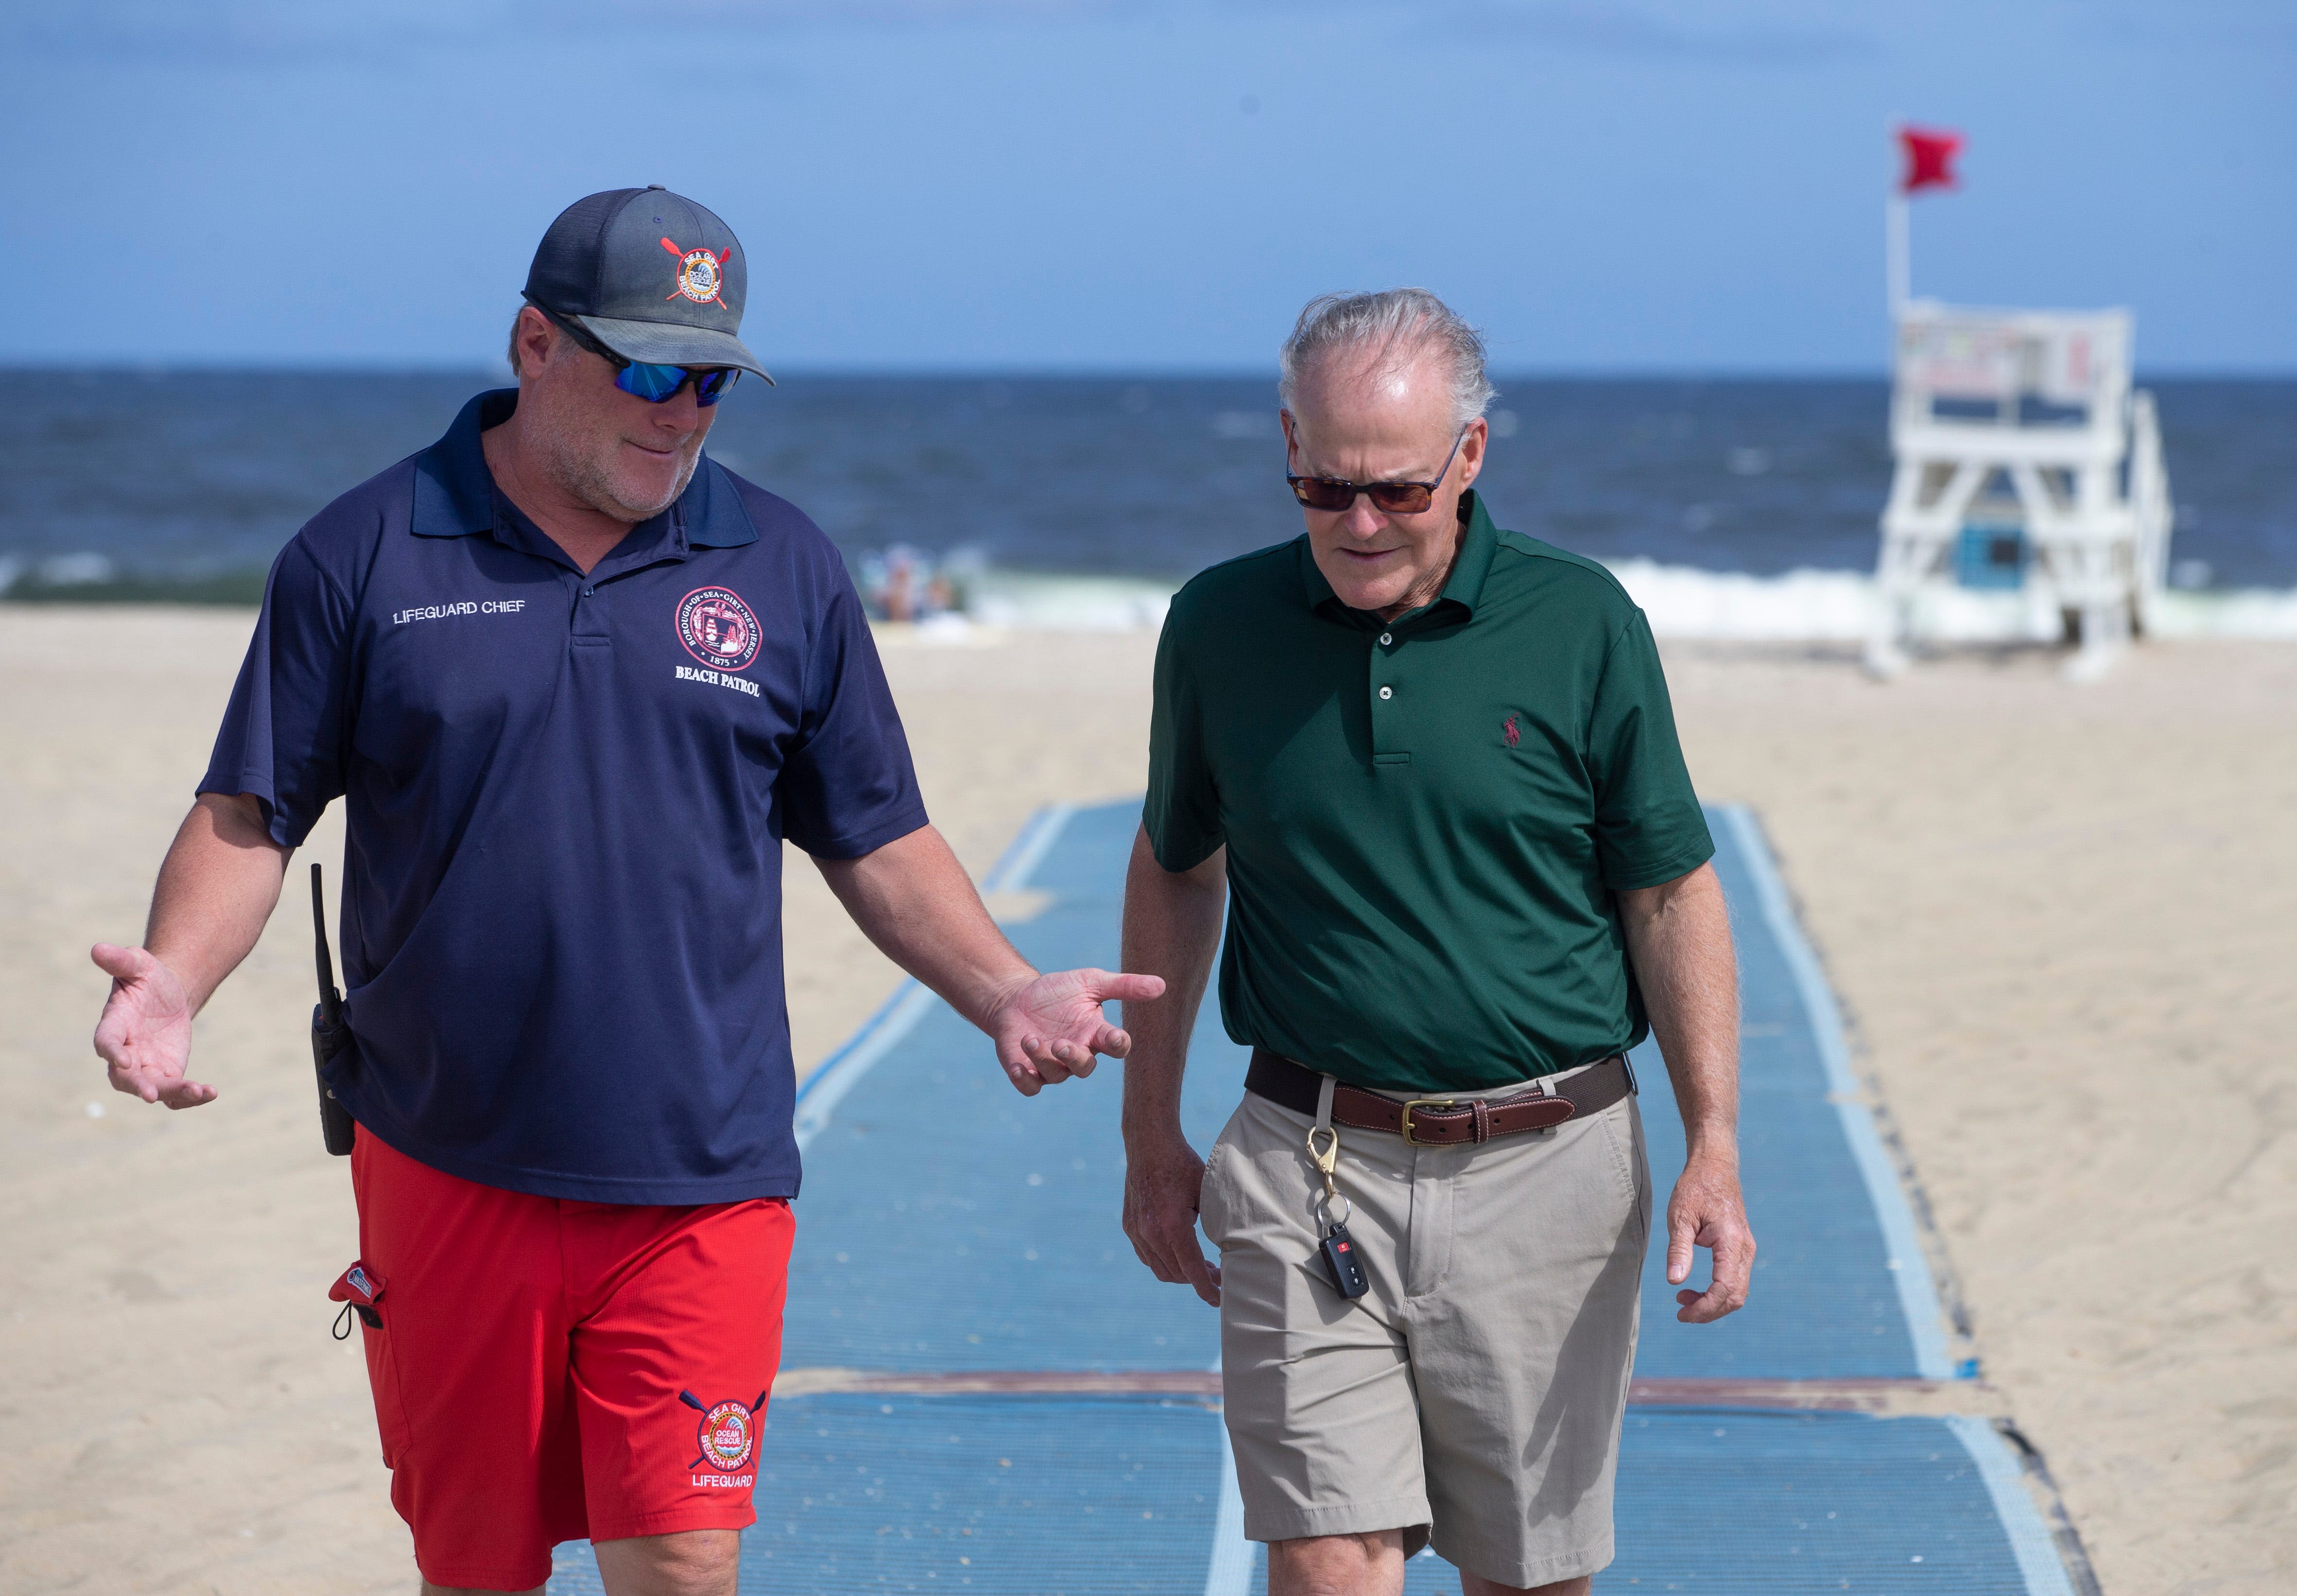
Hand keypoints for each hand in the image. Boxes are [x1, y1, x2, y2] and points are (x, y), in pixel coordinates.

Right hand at [91, 943, 214, 1108]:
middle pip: (124, 1077)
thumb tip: (98, 948)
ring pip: (153, 1088)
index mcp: (114, 1025)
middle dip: (137, 1086)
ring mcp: (146, 1066)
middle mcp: (126, 1051)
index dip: (112, 1052)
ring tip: (198, 1091)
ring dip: (172, 1093)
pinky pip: (175, 1092)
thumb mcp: (137, 963)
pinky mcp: (167, 1073)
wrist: (170, 993)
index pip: (106, 1042)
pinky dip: (190, 1097)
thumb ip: (120, 960)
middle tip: (150, 1095)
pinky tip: (211, 1093)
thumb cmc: (148, 977)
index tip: (124, 1060)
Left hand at [988, 966, 1165, 1095]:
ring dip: (1043, 1059)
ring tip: (1030, 1039)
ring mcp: (1052, 1066)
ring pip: (1055, 1075)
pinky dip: (1024, 1081)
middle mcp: (1077, 1053)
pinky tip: (1017, 1067)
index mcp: (1095, 1033)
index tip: (1114, 1036)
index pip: (1115, 1046)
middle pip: (1085, 1067)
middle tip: (1060, 1044)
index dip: (1117, 1044)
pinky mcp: (1027, 1072)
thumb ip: (1124, 986)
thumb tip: (1162, 985)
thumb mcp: (1091, 981)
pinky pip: (1031, 1087)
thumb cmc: (1058, 991)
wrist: (1016, 997)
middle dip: (1074, 1057)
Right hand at [1123, 1128, 1219, 1305]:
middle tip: (1217, 1276)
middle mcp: (1150, 1233)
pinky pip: (1147, 1256)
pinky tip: (1179, 1254)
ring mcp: (1136, 1231)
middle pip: (1176, 1273)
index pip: (1191, 1269)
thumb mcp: (1207, 1192)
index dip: (1206, 1288)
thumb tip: (1230, 1248)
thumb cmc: (1183, 1164)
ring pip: (1159, 1269)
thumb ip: (1215, 1222)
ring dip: (1180, 1273)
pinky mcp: (1129, 1226)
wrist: (1149, 1144)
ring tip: (1200, 1267)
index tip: (1218, 1299)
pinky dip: (1163, 1262)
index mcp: (1172, 1225)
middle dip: (1197, 1280)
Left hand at [1666, 1146, 1752, 1322]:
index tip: (1682, 1313)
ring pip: (1737, 1291)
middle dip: (1709, 1311)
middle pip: (1736, 1296)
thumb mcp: (1680, 1216)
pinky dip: (1717, 1291)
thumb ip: (1679, 1249)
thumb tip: (1675, 1281)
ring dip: (1713, 1303)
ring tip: (1683, 1300)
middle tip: (1681, 1313)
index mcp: (1731, 1241)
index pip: (1726, 1288)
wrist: (1714, 1166)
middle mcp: (1745, 1249)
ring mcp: (1746, 1249)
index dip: (1706, 1307)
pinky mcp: (1740, 1249)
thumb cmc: (1695, 1187)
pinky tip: (1695, 1289)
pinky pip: (1734, 1279)